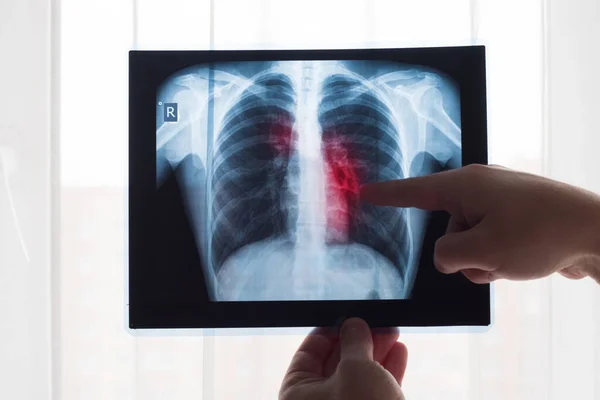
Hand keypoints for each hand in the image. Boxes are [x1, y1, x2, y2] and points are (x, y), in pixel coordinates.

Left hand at [279, 318, 407, 399]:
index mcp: (297, 395)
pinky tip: (400, 352)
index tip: (348, 316)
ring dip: (377, 353)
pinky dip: (387, 372)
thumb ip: (354, 341)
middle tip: (377, 322)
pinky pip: (374, 392)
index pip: (307, 354)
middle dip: (359, 341)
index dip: (328, 331)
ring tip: (394, 332)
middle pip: (335, 363)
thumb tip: (353, 324)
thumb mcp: (356, 369)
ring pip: (358, 378)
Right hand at [360, 164, 599, 283]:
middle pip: (445, 229)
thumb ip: (448, 256)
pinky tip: (520, 261)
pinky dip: (497, 258)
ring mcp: (499, 203)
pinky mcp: (515, 218)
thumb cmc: (541, 234)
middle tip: (492, 256)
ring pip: (468, 242)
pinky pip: (489, 244)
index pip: (414, 191)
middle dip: (461, 252)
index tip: (364, 192)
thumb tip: (446, 257)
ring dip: (482, 260)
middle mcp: (480, 189)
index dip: (386, 195)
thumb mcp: (483, 251)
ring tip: (512, 259)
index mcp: (466, 185)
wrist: (597, 232)